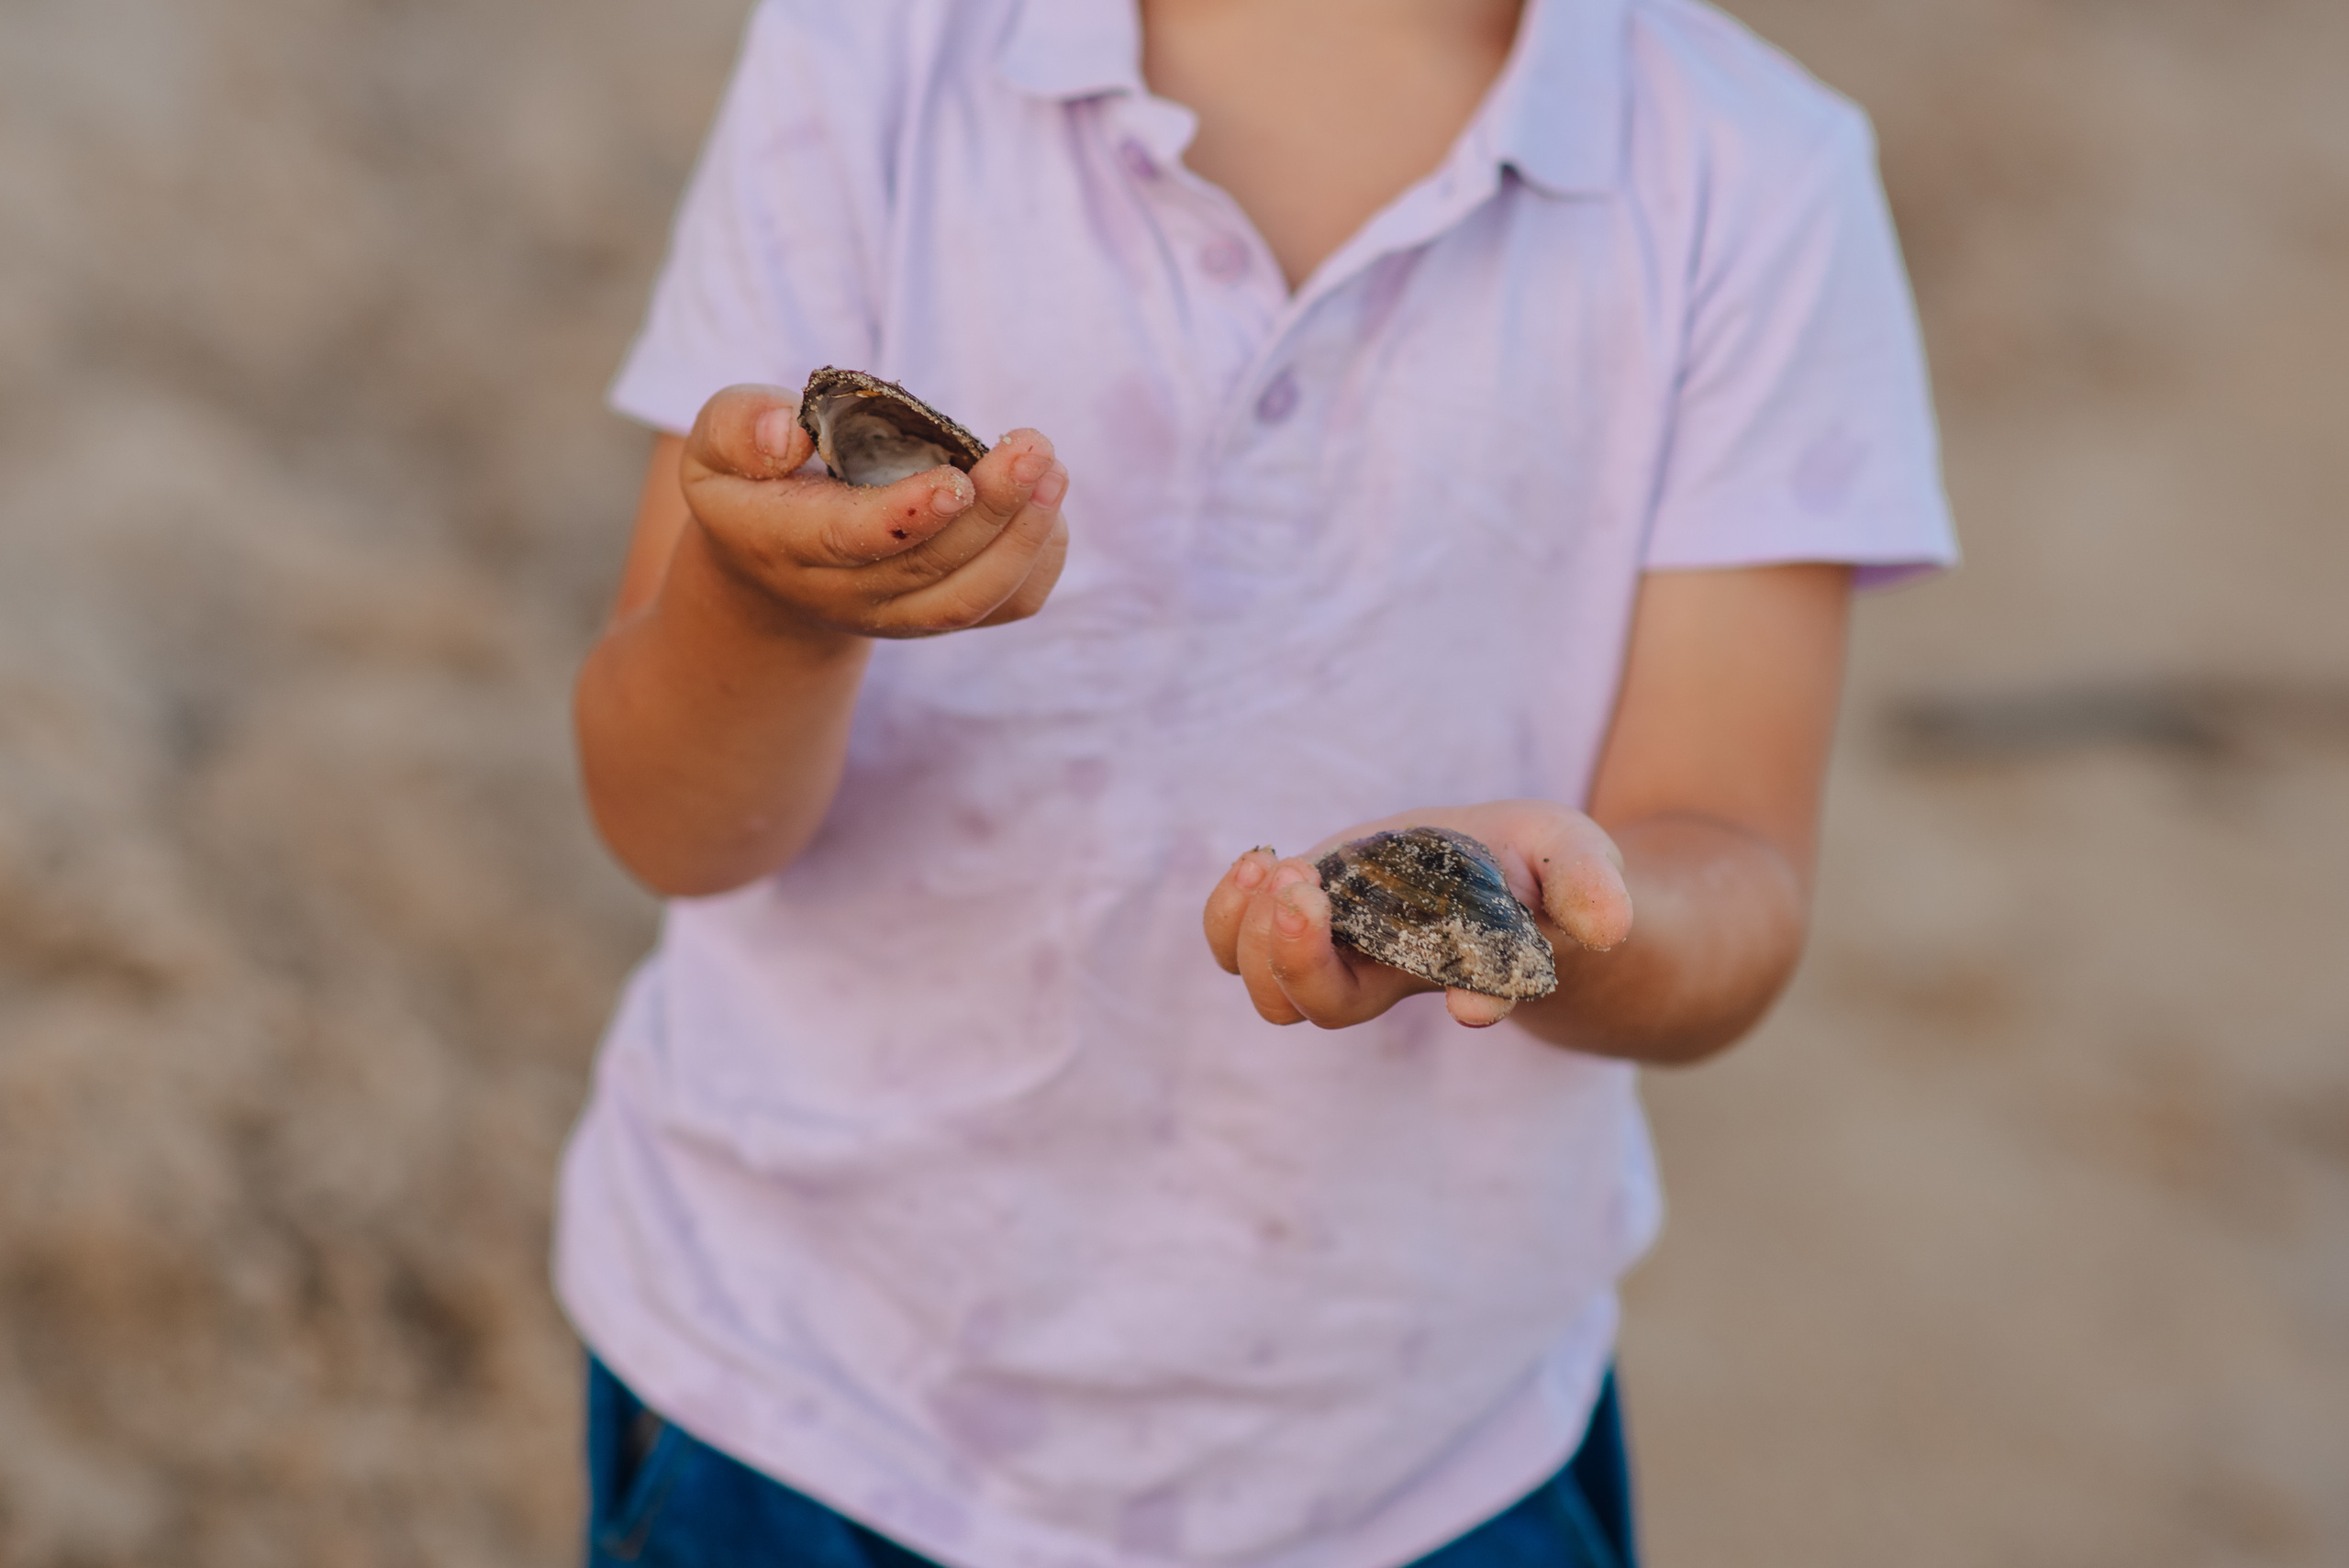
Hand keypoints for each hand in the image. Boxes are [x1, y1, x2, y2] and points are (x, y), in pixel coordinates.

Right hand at [680, 383, 1070, 641]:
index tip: (957, 482)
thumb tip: (787, 432)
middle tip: (1034, 449)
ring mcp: (897, 614)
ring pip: (971, 597)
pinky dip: (1039, 563)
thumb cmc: (753, 481)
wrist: (773, 568)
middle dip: (991, 509)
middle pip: (928, 565)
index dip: (906, 515)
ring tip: (1053, 472)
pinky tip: (1049, 506)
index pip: (850, 539)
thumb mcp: (717, 444)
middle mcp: (843, 592)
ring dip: (1023, 539)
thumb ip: (739, 427)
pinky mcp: (940, 615)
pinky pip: (1004, 607)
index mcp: (785, 542)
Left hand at [1202, 801, 1633, 1030]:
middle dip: (1300, 957)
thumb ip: (1592, 888)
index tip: (1470, 997)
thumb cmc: (1546, 875)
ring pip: (1271, 986)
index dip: (1472, 998)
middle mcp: (1394, 975)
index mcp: (1469, 969)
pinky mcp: (1308, 912)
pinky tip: (1258, 863)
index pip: (1470, 998)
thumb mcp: (1580, 861)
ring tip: (1278, 870)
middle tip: (1306, 889)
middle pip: (1324, 1006)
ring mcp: (1343, 949)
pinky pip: (1242, 941)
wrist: (1503, 870)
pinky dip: (1232, 913)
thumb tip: (1610, 926)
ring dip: (1256, 933)